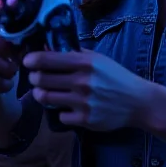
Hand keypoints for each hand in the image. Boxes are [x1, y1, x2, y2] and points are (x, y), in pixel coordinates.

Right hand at [0, 19, 19, 94]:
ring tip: (9, 82)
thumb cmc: (13, 52)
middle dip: (5, 68)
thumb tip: (24, 42)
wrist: (3, 67)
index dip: (7, 50)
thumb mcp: (20, 45)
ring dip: (0, 81)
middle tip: (14, 71)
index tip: (17, 58)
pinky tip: (0, 86)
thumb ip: (21, 42)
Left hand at [23, 49, 151, 131]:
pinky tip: (68, 107)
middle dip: (34, 78)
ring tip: (45, 91)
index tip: (28, 61)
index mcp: (85, 63)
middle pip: (40, 79)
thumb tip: (47, 46)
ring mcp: (83, 102)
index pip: (46, 60)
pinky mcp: (85, 120)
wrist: (138, 101)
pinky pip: (60, 116)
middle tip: (37, 78)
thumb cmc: (115, 77)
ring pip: (45, 98)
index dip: (31, 60)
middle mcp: (82, 81)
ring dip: (41, 94)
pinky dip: (60, 111)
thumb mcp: (98, 59)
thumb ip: (74, 53)